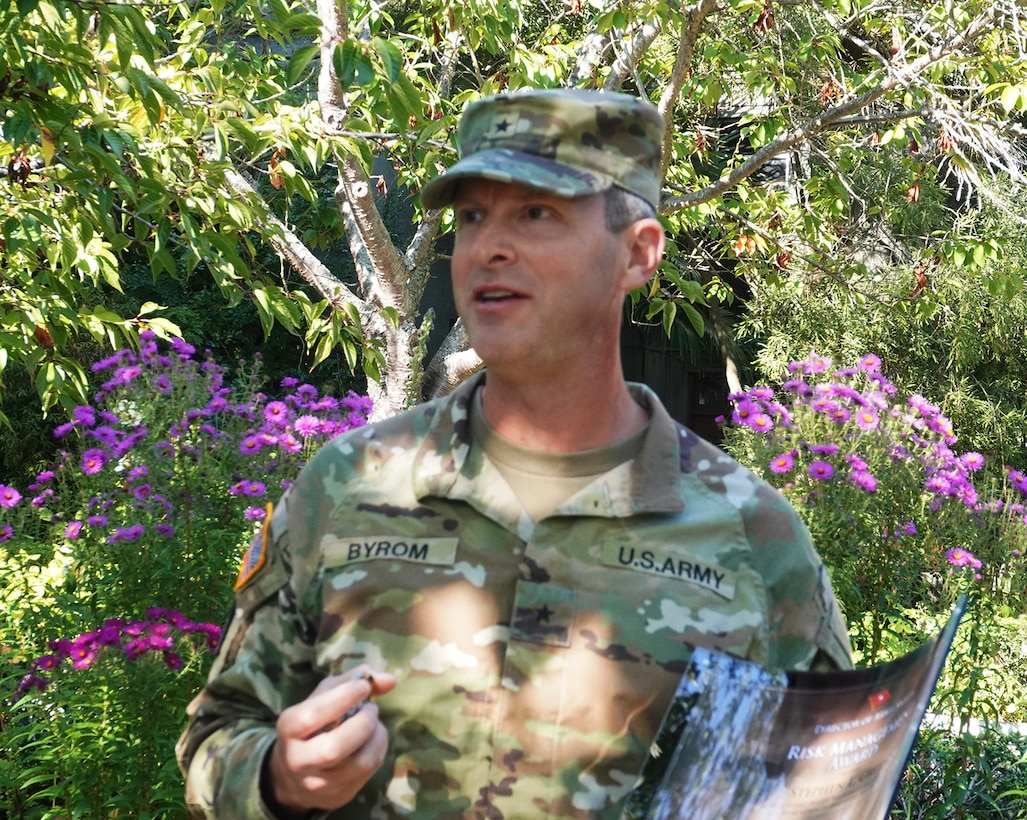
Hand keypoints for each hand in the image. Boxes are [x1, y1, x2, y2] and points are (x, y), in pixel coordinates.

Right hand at [261, 666, 396, 816]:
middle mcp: (299, 760)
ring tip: (374, 724)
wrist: (293, 775)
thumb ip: (353, 680)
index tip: (363, 687)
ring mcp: (318, 783)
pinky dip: (378, 750)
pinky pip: (368, 772)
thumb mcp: (323, 696)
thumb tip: (390, 680)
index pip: (313, 715)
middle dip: (362, 723)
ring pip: (357, 763)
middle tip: (371, 709)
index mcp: (289, 728)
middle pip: (334, 748)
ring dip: (376, 737)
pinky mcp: (337, 796)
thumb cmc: (313, 724)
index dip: (343, 697)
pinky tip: (373, 740)